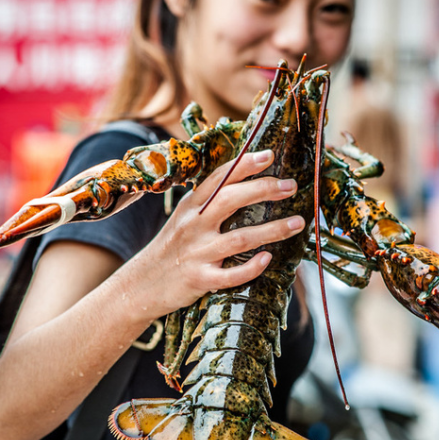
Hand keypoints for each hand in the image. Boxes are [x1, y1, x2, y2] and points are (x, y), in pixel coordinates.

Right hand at [133, 149, 304, 315]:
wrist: (141, 284)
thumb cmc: (172, 247)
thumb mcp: (184, 217)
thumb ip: (209, 201)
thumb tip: (245, 181)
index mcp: (191, 206)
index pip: (219, 178)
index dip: (244, 165)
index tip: (269, 155)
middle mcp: (194, 226)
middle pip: (231, 200)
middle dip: (263, 190)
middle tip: (291, 186)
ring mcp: (198, 253)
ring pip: (240, 238)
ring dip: (273, 230)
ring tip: (297, 223)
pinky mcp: (200, 279)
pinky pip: (231, 275)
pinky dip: (251, 268)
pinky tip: (269, 259)